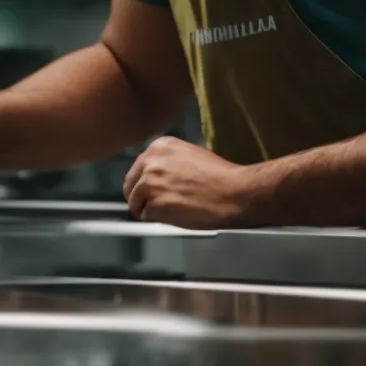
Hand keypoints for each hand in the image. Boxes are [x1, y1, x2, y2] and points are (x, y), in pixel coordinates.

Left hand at [122, 137, 263, 228]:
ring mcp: (149, 183)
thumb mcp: (190, 156)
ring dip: (149, 209)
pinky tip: (176, 216)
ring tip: (171, 211)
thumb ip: (169, 163)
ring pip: (136, 203)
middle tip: (154, 205)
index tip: (152, 189)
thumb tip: (158, 177)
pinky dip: (158, 220)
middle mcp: (150, 161)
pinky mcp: (154, 205)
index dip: (144, 182)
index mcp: (160, 146)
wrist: (234, 192)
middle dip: (140, 197)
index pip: (138, 167)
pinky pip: (146, 216)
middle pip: (131, 185)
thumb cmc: (220, 176)